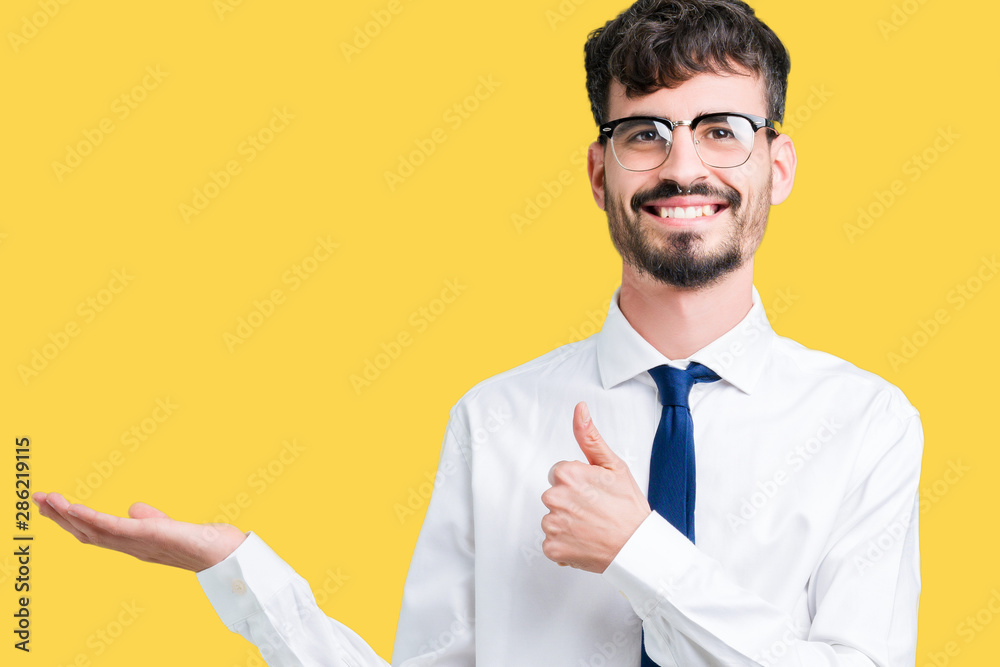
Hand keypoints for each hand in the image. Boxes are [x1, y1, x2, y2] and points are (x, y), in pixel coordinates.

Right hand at [32, 491, 246, 571]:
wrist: (223, 553)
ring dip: (68, 515)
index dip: (71, 520)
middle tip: (37, 498)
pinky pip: (114, 529)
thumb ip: (148, 518)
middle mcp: (130, 547)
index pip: (94, 532)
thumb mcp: (166, 526)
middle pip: (86, 532)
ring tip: (47, 499)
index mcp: (132, 543)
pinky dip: (92, 518)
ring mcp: (138, 543)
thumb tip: (133, 507)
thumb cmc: (199, 541)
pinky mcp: (149, 536)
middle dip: (60, 517)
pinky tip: (75, 508)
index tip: (51, 504)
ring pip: (94, 530)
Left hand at [540, 402, 650, 572]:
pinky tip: (585, 541)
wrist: (638, 547)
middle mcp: (554, 498)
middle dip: (571, 501)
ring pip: (553, 519)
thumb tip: (579, 409)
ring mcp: (552, 525)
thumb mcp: (613, 465)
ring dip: (568, 523)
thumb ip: (589, 436)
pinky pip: (552, 542)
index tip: (594, 492)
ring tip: (592, 527)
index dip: (578, 482)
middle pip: (555, 495)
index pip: (560, 474)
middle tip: (595, 510)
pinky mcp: (552, 547)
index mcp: (566, 474)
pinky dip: (566, 544)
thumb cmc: (628, 508)